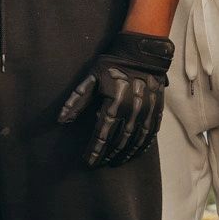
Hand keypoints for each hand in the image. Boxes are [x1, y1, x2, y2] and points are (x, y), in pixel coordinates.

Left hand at [57, 31, 173, 166]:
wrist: (142, 55)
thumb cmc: (111, 65)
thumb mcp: (90, 78)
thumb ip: (77, 100)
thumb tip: (61, 119)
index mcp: (114, 103)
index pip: (102, 133)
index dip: (95, 149)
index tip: (88, 161)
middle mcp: (132, 111)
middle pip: (119, 141)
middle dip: (108, 154)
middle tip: (99, 164)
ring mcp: (147, 113)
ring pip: (136, 141)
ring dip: (125, 154)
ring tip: (115, 163)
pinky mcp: (157, 112)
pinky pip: (150, 135)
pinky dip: (142, 147)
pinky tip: (134, 153)